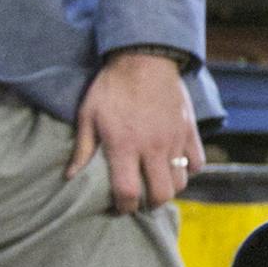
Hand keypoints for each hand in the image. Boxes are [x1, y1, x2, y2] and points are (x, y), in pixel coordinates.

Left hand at [69, 52, 201, 213]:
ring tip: (158, 185)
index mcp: (124, 146)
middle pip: (161, 194)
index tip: (119, 208)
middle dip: (150, 204)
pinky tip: (177, 165)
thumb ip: (82, 148)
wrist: (144, 58)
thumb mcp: (89, 115)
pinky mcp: (189, 131)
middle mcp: (152, 147)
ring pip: (181, 182)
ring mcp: (174, 140)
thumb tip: (70, 175)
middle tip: (142, 200)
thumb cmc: (112, 86)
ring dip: (170, 189)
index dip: (124, 207)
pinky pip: (197, 162)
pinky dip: (189, 170)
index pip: (128, 192)